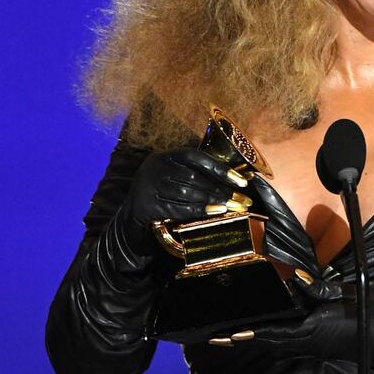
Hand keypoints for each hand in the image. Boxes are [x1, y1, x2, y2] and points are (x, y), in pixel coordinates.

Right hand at [117, 147, 253, 255]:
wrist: (130, 217)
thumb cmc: (161, 195)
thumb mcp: (174, 178)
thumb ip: (197, 175)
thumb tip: (235, 181)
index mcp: (164, 157)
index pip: (196, 157)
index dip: (220, 168)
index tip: (242, 181)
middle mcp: (155, 167)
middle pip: (195, 177)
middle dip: (222, 189)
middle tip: (243, 200)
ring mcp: (149, 185)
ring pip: (188, 192)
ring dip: (214, 200)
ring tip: (233, 207)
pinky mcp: (148, 205)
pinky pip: (179, 208)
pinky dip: (200, 210)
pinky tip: (216, 212)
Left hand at [211, 276, 373, 363]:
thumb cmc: (370, 316)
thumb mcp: (345, 295)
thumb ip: (319, 289)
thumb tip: (294, 278)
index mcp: (312, 330)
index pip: (273, 332)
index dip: (250, 334)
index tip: (229, 334)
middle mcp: (308, 343)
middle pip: (269, 343)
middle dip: (244, 340)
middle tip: (219, 336)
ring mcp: (313, 348)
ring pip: (277, 345)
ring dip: (256, 340)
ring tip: (233, 334)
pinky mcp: (319, 347)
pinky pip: (289, 344)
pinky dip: (272, 338)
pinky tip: (265, 331)